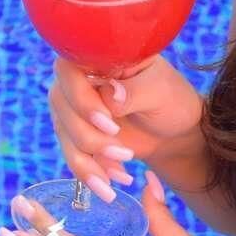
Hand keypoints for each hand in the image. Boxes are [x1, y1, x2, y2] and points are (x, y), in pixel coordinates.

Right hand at [47, 55, 201, 204]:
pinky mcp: (76, 136)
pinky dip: (94, 173)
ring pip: (65, 136)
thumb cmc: (170, 100)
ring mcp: (72, 109)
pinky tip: (120, 178)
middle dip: (90, 137)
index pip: (68, 71)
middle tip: (124, 152)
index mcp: (96, 57)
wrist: (174, 130)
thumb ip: (135, 90)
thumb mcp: (160, 90)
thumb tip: (111, 95)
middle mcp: (76, 80)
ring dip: (92, 159)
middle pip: (61, 108)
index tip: (109, 123)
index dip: (82, 100)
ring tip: (126, 166)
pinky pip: (73, 157)